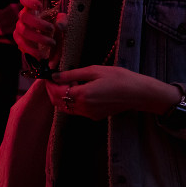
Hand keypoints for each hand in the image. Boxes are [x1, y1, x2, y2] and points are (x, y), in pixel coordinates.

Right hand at [15, 0, 66, 65]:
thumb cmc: (55, 27)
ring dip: (38, 37)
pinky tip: (41, 54)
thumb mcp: (62, 23)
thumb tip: (59, 26)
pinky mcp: (19, 41)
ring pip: (23, 31)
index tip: (39, 6)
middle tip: (51, 29)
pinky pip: (22, 44)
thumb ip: (63, 22)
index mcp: (32, 8)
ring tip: (52, 43)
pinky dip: (32, 50)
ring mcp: (20, 29)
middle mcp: (24, 17)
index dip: (29, 1)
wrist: (50, 44)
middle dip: (38, 23)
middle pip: (24, 16)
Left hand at [48, 66, 179, 120]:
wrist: (138, 93)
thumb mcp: (95, 70)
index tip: (47, 75)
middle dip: (52, 91)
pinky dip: (72, 101)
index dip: (49, 83)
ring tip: (68, 82)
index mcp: (82, 94)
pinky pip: (76, 110)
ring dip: (62, 96)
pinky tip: (79, 89)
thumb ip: (72, 73)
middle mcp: (83, 107)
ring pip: (66, 108)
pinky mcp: (94, 116)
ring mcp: (89, 114)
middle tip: (53, 78)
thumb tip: (55, 75)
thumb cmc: (119, 78)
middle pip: (58, 102)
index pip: (57, 91)